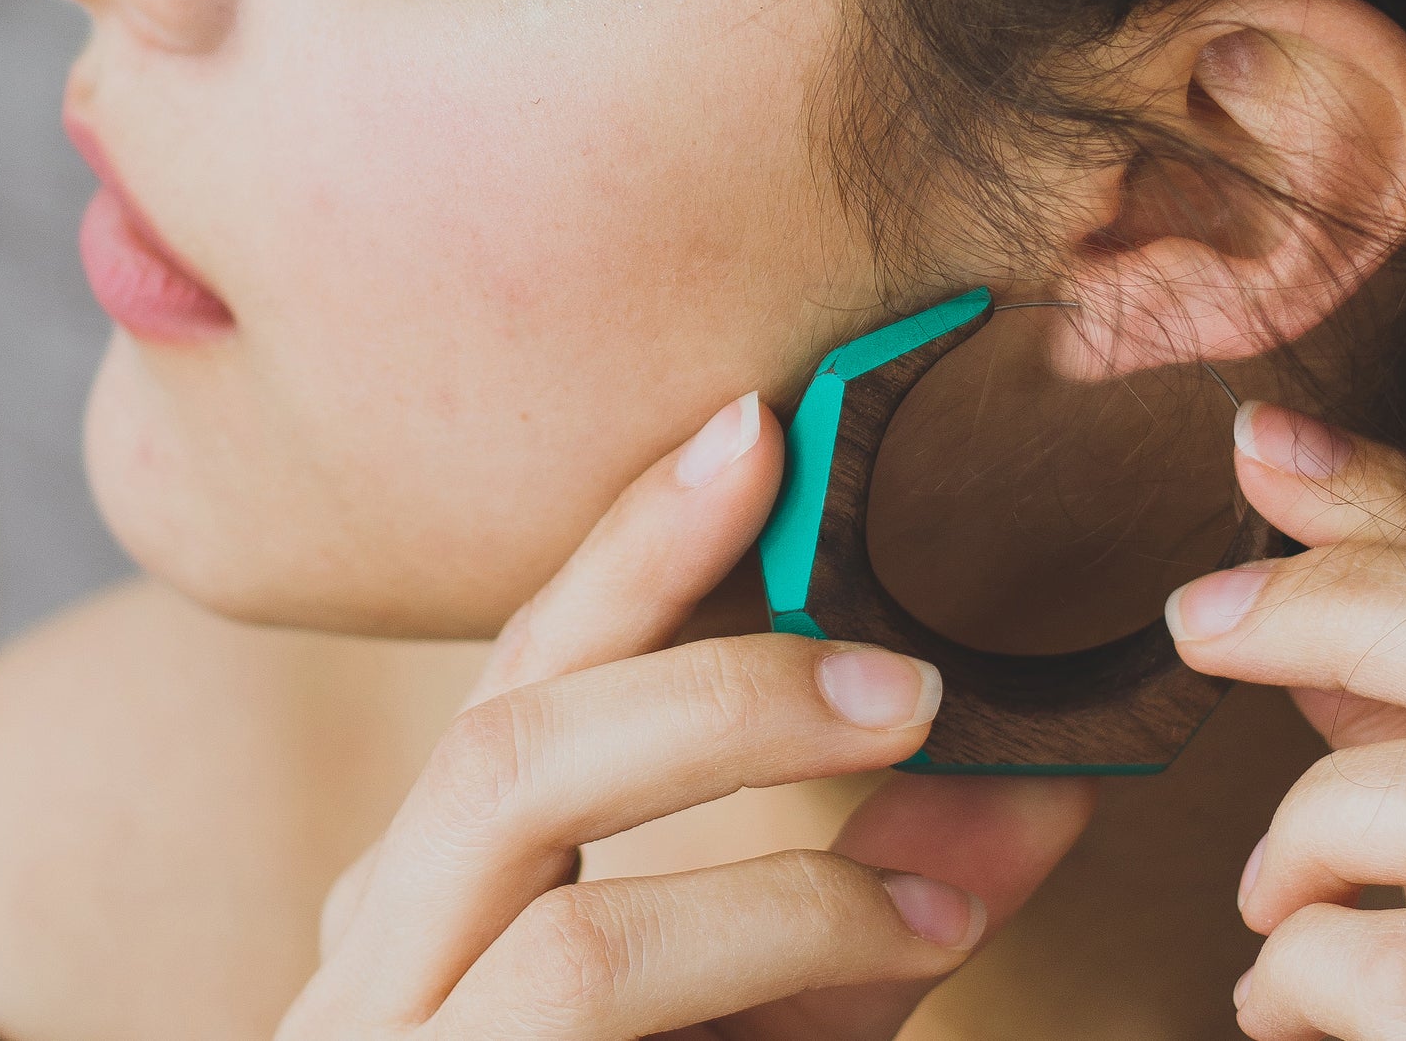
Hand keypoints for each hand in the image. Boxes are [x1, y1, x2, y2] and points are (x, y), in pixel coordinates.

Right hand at [277, 391, 1092, 1038]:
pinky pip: (591, 1002)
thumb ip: (869, 909)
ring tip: (935, 834)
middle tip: (910, 677)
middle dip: (716, 678)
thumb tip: (1037, 781)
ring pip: (545, 887)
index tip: (755, 426)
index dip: (631, 542)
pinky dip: (775, 951)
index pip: (519, 673)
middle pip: (506, 741)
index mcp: (427, 891)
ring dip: (770, 851)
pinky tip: (913, 953)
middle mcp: (368, 962)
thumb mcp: (767, 1029)